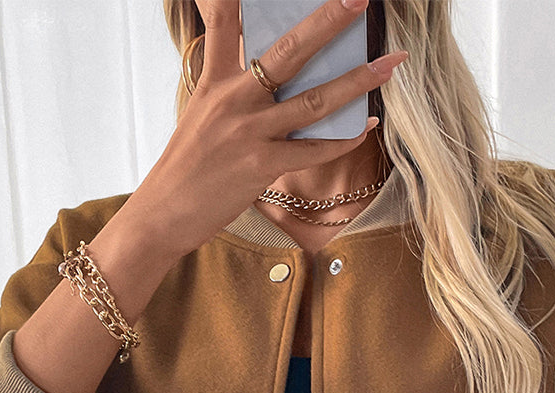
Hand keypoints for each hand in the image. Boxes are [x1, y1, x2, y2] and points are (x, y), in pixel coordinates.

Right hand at [133, 0, 408, 260]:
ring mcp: (248, 132)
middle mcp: (233, 98)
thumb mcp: (201, 112)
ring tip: (390, 64)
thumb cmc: (188, 166)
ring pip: (313, 100)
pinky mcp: (260, 166)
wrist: (164, 212)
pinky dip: (344, 138)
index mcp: (215, 79)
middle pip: (287, 50)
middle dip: (328, 20)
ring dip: (357, 81)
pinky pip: (313, 150)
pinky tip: (367, 126)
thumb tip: (272, 74)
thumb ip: (232, 85)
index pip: (222, 18)